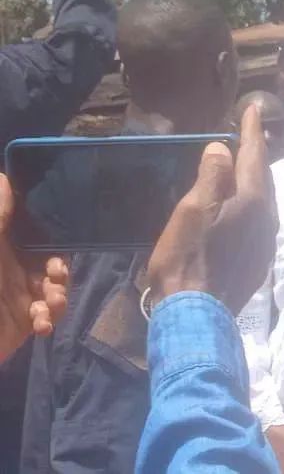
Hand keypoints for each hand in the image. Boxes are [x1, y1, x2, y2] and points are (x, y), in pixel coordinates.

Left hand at [0, 174, 68, 363]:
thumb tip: (4, 176)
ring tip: (48, 303)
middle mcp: (12, 270)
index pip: (33, 233)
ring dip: (58, 294)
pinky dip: (49, 318)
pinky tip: (39, 323)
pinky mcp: (26, 323)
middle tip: (56, 274)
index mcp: (2, 248)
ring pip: (56, 288)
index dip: (51, 234)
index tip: (62, 237)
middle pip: (51, 261)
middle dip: (59, 268)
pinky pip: (50, 315)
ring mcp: (20, 297)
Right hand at [145, 106, 276, 312]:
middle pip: (263, 178)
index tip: (254, 108)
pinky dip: (252, 205)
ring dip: (255, 180)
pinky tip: (241, 208)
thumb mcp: (191, 211)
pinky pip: (259, 222)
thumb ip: (210, 177)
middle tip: (249, 134)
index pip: (254, 155)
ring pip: (264, 201)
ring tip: (244, 166)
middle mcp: (268, 219)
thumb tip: (223, 148)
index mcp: (252, 201)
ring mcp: (266, 242)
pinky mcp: (260, 261)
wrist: (198, 315)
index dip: (251, 130)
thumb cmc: (187, 259)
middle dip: (256, 154)